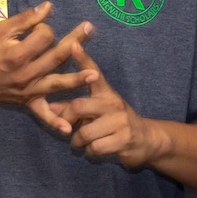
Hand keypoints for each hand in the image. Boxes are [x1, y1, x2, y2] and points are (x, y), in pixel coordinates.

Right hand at [0, 2, 95, 132]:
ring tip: (94, 74)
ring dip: (76, 79)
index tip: (39, 28)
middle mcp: (25, 73)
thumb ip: (25, 19)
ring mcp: (29, 90)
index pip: (43, 37)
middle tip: (90, 27)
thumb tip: (48, 7)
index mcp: (17, 54)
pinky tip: (68, 128)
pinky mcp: (29, 102)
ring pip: (56, 83)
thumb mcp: (0, 31)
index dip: (45, 28)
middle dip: (75, 41)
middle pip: (56, 56)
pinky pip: (43, 114)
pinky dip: (55, 122)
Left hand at [50, 44, 165, 167]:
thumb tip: (49, 107)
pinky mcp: (123, 139)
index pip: (94, 72)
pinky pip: (95, 147)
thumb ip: (75, 109)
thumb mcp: (98, 111)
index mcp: (106, 93)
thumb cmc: (116, 123)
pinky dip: (90, 152)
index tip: (73, 44)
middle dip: (66, 119)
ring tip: (81, 143)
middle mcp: (113, 103)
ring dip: (78, 142)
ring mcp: (120, 121)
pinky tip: (94, 150)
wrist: (147, 139)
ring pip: (84, 132)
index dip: (83, 59)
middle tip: (65, 128)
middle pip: (78, 106)